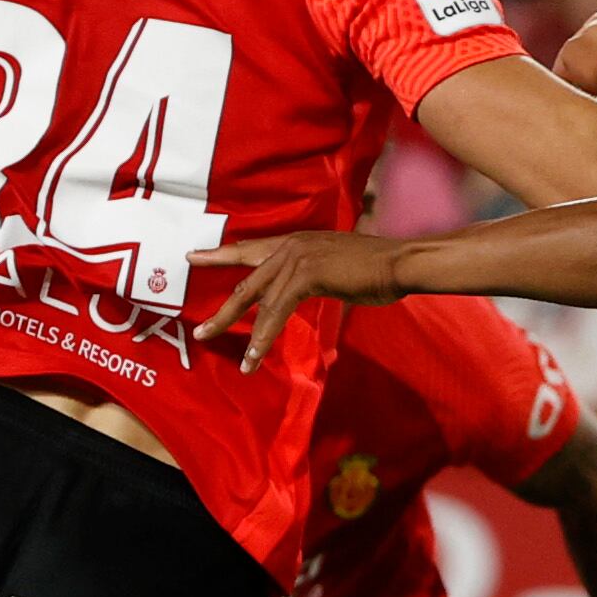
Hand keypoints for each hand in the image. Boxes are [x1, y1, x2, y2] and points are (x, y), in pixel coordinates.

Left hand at [190, 233, 405, 367]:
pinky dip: (265, 335)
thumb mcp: (338, 269)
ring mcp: (297, 259)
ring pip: (259, 300)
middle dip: (223, 309)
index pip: (252, 249)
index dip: (222, 254)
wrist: (402, 263)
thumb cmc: (380, 269)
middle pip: (247, 280)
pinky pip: (277, 310)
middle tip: (201, 328)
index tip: (194, 256)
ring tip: (232, 354)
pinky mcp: (306, 275)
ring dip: (243, 331)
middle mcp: (291, 246)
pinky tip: (256, 354)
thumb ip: (318, 276)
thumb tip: (313, 288)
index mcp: (297, 242)